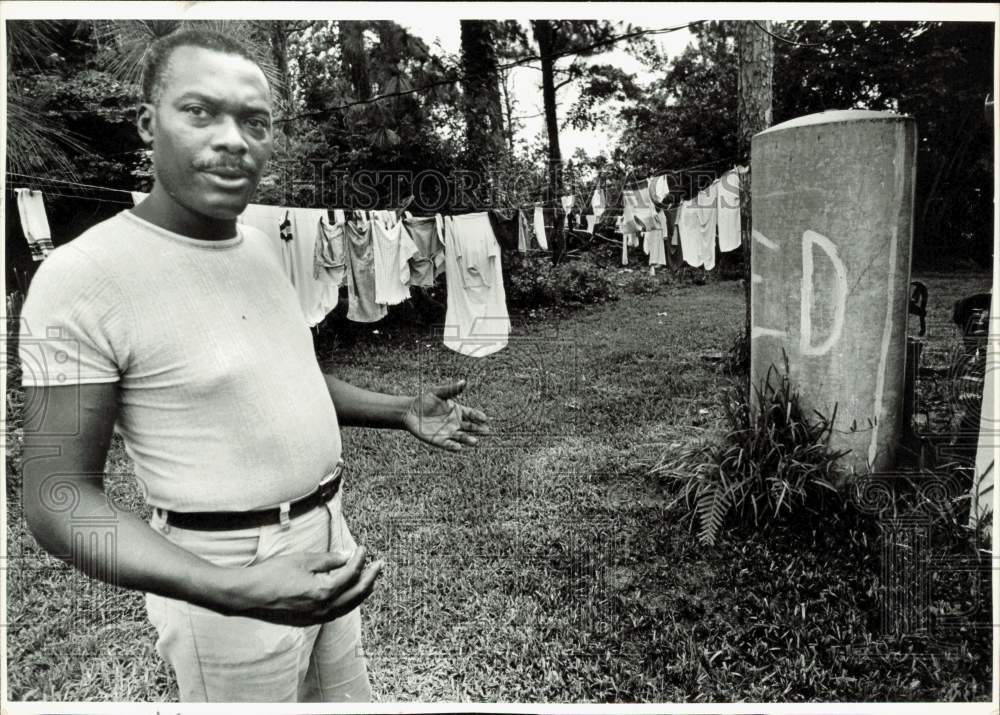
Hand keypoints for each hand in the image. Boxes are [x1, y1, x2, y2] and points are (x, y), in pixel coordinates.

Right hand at [219, 547, 382, 626]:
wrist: (249, 595)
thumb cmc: (273, 574)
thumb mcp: (303, 560)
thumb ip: (328, 560)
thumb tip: (347, 556)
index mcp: (323, 592)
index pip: (350, 575)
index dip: (359, 560)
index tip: (363, 549)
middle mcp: (323, 609)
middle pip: (356, 595)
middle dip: (370, 578)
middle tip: (379, 564)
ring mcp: (316, 617)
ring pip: (348, 606)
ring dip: (361, 592)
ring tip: (370, 579)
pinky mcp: (308, 620)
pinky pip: (336, 612)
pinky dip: (347, 601)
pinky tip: (349, 593)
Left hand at [402, 379, 490, 451]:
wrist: (409, 411)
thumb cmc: (425, 401)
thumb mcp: (438, 393)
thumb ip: (451, 389)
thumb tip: (464, 381)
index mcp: (458, 411)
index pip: (471, 414)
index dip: (478, 416)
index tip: (485, 418)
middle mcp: (455, 423)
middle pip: (470, 427)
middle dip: (478, 429)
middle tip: (486, 431)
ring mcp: (448, 432)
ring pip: (461, 437)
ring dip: (468, 439)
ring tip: (474, 441)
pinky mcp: (438, 440)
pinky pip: (447, 444)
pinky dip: (453, 446)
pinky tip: (458, 447)